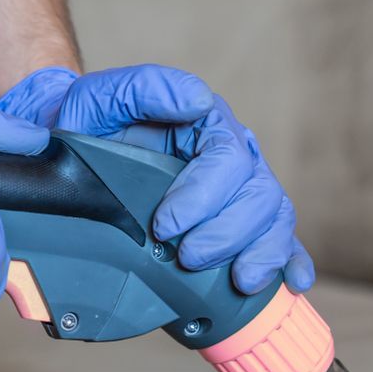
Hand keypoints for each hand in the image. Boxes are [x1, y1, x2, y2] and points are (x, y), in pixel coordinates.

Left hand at [0, 64, 314, 294]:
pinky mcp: (245, 224)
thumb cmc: (89, 131)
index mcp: (206, 123)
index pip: (228, 157)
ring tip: (238, 281)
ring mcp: (243, 191)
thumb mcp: (99, 100)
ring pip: (275, 218)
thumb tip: (196, 99)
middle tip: (187, 258)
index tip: (164, 226)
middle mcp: (234, 155)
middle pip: (259, 194)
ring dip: (262, 253)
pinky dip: (292, 262)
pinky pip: (283, 239)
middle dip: (226, 234)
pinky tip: (295, 282)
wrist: (78, 163)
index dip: (204, 195)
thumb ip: (143, 89)